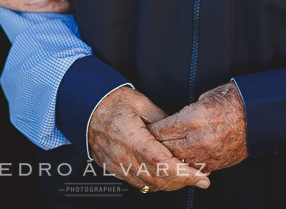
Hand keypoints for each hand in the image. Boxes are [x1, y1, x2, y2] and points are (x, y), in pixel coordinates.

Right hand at [88, 86, 210, 191]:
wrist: (83, 106)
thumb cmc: (111, 100)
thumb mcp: (140, 102)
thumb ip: (161, 119)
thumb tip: (179, 130)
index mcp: (133, 140)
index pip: (163, 165)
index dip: (185, 174)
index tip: (202, 178)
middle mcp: (125, 157)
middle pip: (159, 180)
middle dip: (183, 182)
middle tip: (200, 177)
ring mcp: (118, 166)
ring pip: (149, 185)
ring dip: (169, 184)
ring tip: (185, 175)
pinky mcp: (113, 169)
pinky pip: (137, 183)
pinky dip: (154, 183)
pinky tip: (164, 175)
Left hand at [148, 82, 247, 172]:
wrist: (258, 114)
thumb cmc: (232, 100)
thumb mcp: (204, 98)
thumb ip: (186, 112)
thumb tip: (173, 122)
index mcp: (193, 119)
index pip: (160, 130)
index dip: (151, 130)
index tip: (146, 129)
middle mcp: (197, 139)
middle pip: (165, 148)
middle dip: (156, 145)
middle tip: (149, 142)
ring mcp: (207, 154)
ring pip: (178, 161)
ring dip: (170, 156)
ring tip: (163, 152)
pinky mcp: (216, 163)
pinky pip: (194, 167)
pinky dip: (187, 163)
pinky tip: (182, 160)